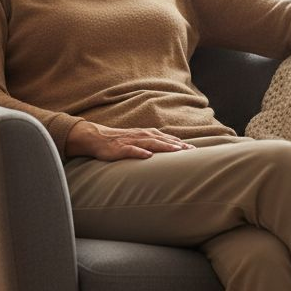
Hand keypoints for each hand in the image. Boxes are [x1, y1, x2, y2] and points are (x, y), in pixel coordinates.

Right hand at [65, 121, 195, 160]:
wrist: (97, 137)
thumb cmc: (118, 141)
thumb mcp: (137, 140)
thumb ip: (151, 143)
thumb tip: (167, 149)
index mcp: (146, 134)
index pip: (167, 139)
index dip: (180, 144)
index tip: (194, 149)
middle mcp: (141, 136)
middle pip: (163, 140)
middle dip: (177, 145)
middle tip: (192, 151)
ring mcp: (131, 141)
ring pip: (150, 143)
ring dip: (164, 146)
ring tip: (176, 151)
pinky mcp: (120, 148)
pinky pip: (131, 150)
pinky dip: (140, 152)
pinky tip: (148, 155)